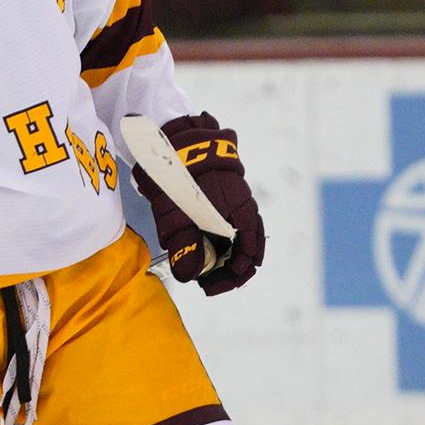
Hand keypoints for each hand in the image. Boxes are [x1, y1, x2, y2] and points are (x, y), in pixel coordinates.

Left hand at [134, 112, 265, 295]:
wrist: (175, 138)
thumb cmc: (178, 174)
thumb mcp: (176, 213)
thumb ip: (184, 245)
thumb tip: (189, 276)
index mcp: (241, 213)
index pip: (249, 255)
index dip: (230, 278)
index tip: (207, 286)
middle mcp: (244, 208)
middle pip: (247, 250)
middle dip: (226, 271)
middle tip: (204, 283)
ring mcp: (235, 202)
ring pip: (238, 239)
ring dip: (222, 257)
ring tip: (201, 268)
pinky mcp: (224, 197)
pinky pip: (228, 226)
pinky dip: (218, 242)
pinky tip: (199, 246)